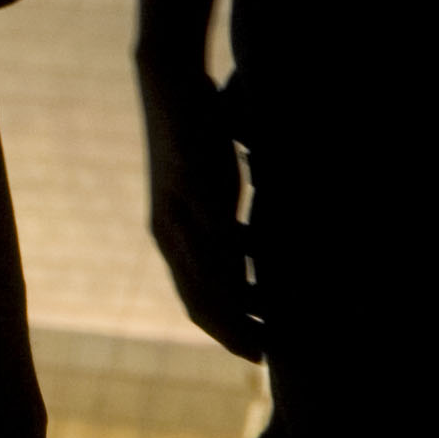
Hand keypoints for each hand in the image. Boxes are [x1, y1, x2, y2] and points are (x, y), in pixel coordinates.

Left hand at [135, 51, 256, 359]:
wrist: (167, 81)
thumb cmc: (195, 136)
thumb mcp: (211, 189)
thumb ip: (225, 223)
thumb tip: (250, 250)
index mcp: (170, 236)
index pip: (195, 301)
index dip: (225, 332)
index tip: (255, 354)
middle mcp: (167, 230)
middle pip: (199, 299)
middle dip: (232, 332)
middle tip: (267, 356)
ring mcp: (176, 208)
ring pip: (206, 273)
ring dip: (238, 305)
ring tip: (272, 324)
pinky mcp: (190, 181)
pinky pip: (215, 230)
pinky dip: (239, 258)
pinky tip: (263, 272)